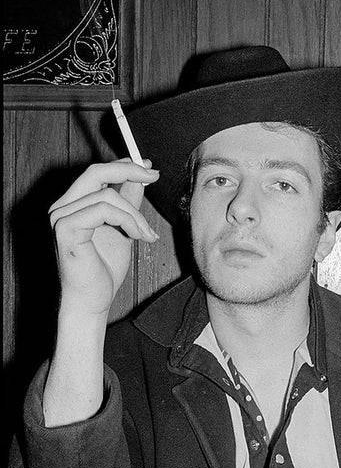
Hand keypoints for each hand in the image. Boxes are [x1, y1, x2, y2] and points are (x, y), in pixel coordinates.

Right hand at [49, 159, 159, 317]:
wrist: (93, 300)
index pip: (96, 174)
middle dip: (129, 172)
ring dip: (135, 215)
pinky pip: (103, 210)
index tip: (148, 168)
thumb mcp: (124, 228)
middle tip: (153, 176)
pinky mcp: (66, 228)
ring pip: (107, 197)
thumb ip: (128, 202)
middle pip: (95, 173)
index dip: (122, 166)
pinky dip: (127, 221)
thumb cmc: (104, 270)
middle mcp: (61, 207)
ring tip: (147, 234)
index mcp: (72, 205)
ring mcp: (60, 217)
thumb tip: (140, 176)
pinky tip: (137, 236)